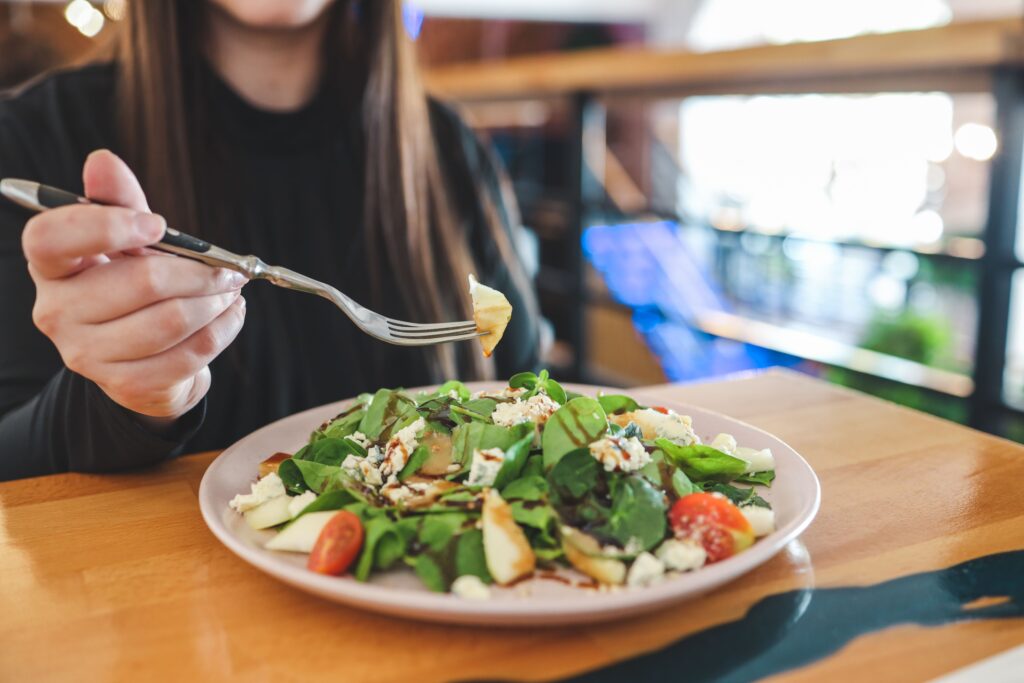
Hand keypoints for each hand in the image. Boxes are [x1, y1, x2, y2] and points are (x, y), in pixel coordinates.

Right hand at [22, 150, 246, 422]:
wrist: (143, 360)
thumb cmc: (131, 287)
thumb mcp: (127, 241)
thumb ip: (119, 202)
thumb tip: (103, 160)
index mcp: (51, 266)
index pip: (52, 237)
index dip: (108, 225)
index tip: (158, 224)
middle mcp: (56, 312)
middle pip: (141, 282)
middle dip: (199, 272)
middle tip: (228, 268)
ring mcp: (87, 354)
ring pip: (172, 320)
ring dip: (216, 301)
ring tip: (229, 290)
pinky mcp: (125, 385)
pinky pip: (190, 353)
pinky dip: (223, 329)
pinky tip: (229, 315)